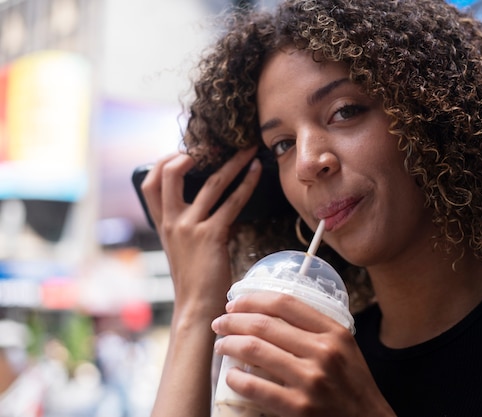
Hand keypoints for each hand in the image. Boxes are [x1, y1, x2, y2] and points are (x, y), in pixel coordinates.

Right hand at [140, 147, 260, 318]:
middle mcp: (171, 222)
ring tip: (248, 150)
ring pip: (210, 183)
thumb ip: (189, 226)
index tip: (185, 152)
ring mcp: (189, 228)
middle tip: (216, 144)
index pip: (150, 184)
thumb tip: (211, 205)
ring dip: (232, 162)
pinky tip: (256, 173)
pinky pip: (231, 202)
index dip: (164, 162)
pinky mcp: (210, 235)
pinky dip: (246, 184)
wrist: (196, 308)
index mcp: (162, 224)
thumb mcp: (182, 249)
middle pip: (169, 174)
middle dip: (191, 152)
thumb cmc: (195, 280)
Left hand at [211, 292, 395, 416]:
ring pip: (255, 350)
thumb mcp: (344, 349)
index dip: (253, 299)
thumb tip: (271, 315)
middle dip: (234, 321)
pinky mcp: (299, 407)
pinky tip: (231, 377)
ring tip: (221, 346)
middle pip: (265, 324)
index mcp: (334, 332)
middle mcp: (323, 351)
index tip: (236, 303)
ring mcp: (311, 380)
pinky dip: (236, 379)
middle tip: (220, 323)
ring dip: (229, 345)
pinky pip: (256, 387)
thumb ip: (316, 331)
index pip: (285, 303)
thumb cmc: (352, 386)